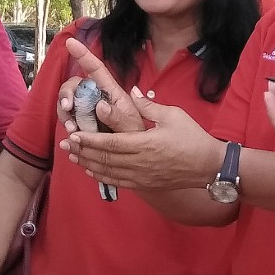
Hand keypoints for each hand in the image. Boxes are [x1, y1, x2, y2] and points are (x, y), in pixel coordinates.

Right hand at [56, 40, 144, 134]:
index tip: (70, 41)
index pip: (97, 69)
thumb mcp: (132, 128)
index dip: (84, 54)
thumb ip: (118, 117)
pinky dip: (66, 125)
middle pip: (75, 85)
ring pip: (67, 102)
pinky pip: (67, 119)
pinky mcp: (80, 123)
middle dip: (67, 93)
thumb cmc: (135, 138)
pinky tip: (71, 139)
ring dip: (65, 113)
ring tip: (73, 130)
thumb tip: (100, 105)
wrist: (130, 158)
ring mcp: (86, 110)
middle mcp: (96, 98)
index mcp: (112, 93)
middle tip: (68, 107)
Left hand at [64, 90, 220, 192]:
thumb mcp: (173, 116)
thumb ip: (149, 106)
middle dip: (82, 151)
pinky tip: (91, 171)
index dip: (90, 141)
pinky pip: (118, 182)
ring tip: (72, 157)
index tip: (74, 135)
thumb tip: (131, 91)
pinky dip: (101, 176)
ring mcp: (142, 176)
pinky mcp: (145, 184)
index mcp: (145, 144)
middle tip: (65, 144)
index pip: (110, 144)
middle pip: (104, 159)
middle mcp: (140, 163)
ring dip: (88, 164)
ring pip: (108, 171)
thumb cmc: (193, 138)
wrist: (208, 166)